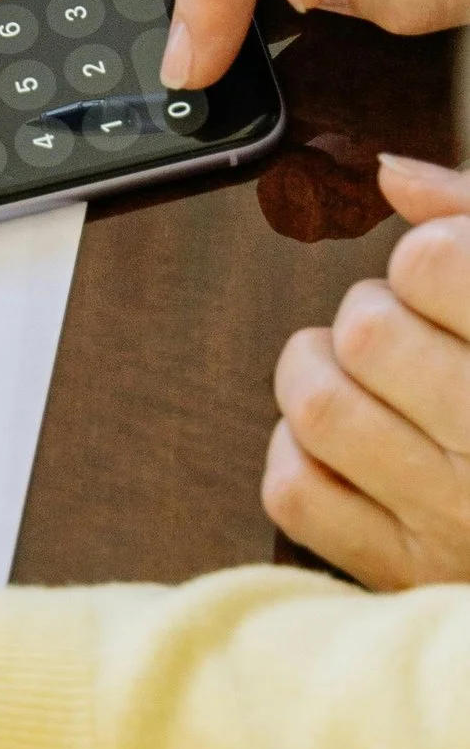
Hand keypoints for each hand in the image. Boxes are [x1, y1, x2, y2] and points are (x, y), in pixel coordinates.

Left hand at [269, 158, 469, 582]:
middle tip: (418, 332)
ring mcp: (453, 520)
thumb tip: (394, 175)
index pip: (436, 264)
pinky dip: (302, 451)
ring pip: (317, 401)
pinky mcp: (406, 574)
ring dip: (324, 369)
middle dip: (380, 308)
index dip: (435, 257)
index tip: (454, 281)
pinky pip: (295, 489)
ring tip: (371, 377)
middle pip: (368, 327)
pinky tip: (352, 442)